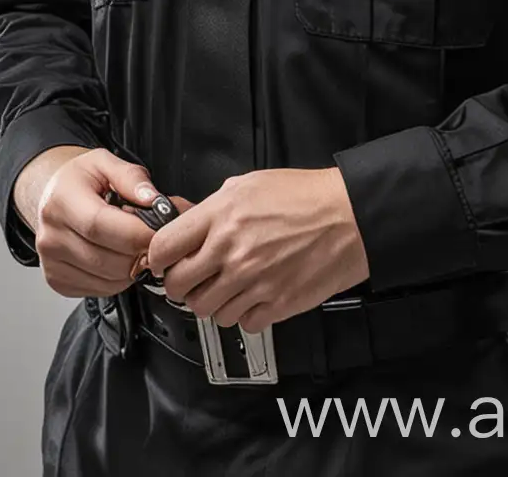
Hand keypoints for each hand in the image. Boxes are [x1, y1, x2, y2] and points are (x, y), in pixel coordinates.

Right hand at [15, 147, 181, 299]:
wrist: (52, 196)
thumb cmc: (79, 180)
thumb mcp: (104, 162)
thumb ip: (131, 177)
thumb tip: (153, 199)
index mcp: (61, 201)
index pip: (99, 225)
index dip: (135, 233)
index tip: (158, 231)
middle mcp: (51, 236)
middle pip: (106, 259)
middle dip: (139, 252)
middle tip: (151, 237)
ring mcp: (52, 263)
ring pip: (108, 280)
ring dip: (132, 267)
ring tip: (133, 243)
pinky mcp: (58, 282)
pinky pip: (101, 290)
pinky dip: (119, 278)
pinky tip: (118, 256)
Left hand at [144, 167, 369, 333]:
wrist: (350, 217)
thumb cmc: (306, 197)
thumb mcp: (251, 183)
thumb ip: (215, 206)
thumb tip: (189, 224)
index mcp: (222, 217)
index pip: (163, 248)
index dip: (158, 258)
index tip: (163, 261)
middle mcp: (232, 251)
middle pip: (179, 287)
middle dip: (181, 284)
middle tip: (193, 277)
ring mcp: (253, 282)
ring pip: (206, 311)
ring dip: (213, 301)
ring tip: (229, 285)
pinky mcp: (275, 305)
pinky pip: (241, 323)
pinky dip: (244, 313)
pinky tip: (255, 294)